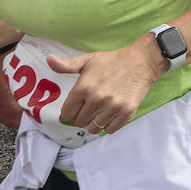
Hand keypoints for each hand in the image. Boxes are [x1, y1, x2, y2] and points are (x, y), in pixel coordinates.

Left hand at [48, 39, 163, 135]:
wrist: (141, 61)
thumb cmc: (113, 60)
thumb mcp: (88, 60)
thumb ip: (67, 65)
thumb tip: (49, 60)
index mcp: (84, 87)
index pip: (67, 113)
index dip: (70, 110)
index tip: (77, 105)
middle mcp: (96, 99)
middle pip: (79, 122)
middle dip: (82, 115)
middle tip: (91, 105)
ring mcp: (112, 107)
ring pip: (93, 128)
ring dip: (94, 122)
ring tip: (101, 110)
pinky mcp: (126, 112)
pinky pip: (109, 130)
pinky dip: (108, 125)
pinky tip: (111, 113)